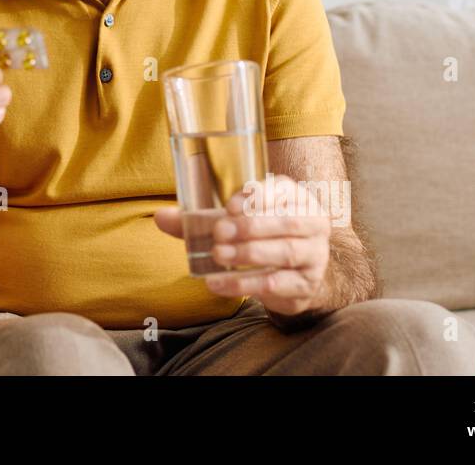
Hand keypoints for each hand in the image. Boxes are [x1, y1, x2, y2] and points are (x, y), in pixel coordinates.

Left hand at [154, 174, 330, 316]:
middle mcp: (312, 222)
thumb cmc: (260, 236)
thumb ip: (199, 220)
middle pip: (287, 222)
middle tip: (218, 233)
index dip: (257, 196)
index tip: (228, 206)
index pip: (282, 189)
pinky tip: (217, 283)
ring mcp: (314, 255)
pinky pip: (276, 283)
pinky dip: (244, 285)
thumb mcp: (234, 222)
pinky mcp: (306, 284)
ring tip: (218, 256)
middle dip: (250, 227)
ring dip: (248, 254)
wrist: (293, 274)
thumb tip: (159, 217)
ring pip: (285, 251)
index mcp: (295, 197)